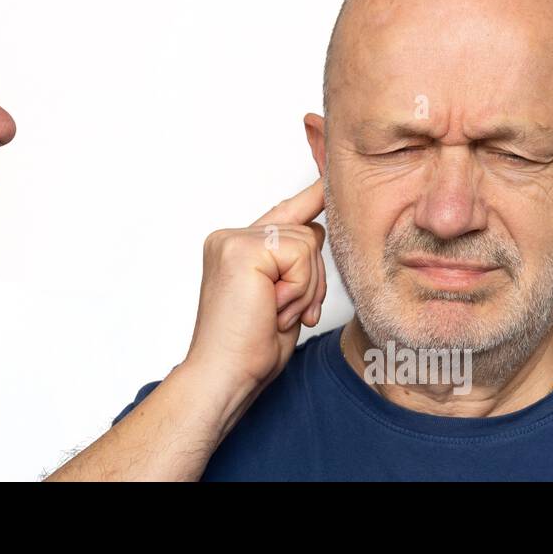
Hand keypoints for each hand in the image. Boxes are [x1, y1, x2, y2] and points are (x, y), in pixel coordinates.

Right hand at [182, 179, 327, 394]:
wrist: (224, 375)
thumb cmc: (249, 350)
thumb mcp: (284, 299)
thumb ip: (295, 263)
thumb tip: (317, 228)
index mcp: (236, 248)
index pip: (284, 214)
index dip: (310, 197)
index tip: (328, 178)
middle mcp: (231, 237)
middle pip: (308, 233)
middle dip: (311, 278)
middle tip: (281, 312)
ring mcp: (233, 239)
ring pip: (308, 243)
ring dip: (304, 288)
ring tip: (273, 313)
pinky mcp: (242, 248)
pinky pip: (300, 254)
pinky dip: (298, 288)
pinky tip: (271, 307)